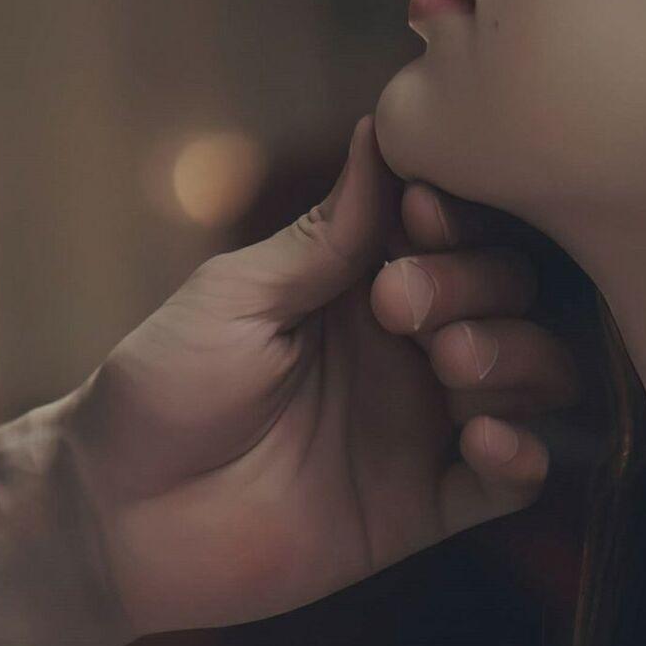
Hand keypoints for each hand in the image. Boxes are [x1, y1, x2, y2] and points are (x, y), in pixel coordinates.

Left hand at [55, 114, 581, 644]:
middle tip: (402, 304)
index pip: (455, 226)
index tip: (420, 215)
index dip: (458, 214)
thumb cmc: (161, 384)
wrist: (113, 516)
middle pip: (510, 291)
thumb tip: (381, 129)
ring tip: (451, 365)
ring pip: (532, 376)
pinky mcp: (420, 508)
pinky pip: (508, 484)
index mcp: (361, 278)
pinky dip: (522, 457)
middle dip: (478, 284)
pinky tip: (487, 440)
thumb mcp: (236, 295)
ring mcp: (420, 426)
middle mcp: (407, 344)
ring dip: (515, 357)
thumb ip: (323, 235)